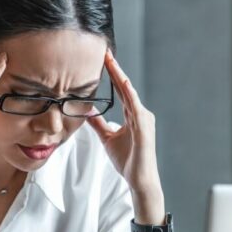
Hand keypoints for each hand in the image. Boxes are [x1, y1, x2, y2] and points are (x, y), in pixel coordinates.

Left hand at [87, 48, 163, 203]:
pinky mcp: (144, 127)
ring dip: (120, 76)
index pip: (120, 90)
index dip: (112, 75)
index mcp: (132, 115)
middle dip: (115, 69)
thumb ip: (99, 124)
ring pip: (129, 92)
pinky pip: (135, 106)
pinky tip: (122, 82)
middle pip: (125, 87)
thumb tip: (87, 112)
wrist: (139, 179)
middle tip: (105, 52)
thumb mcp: (108, 138)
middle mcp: (140, 113)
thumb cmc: (128, 160)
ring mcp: (144, 119)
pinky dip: (128, 93)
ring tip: (110, 61)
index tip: (103, 60)